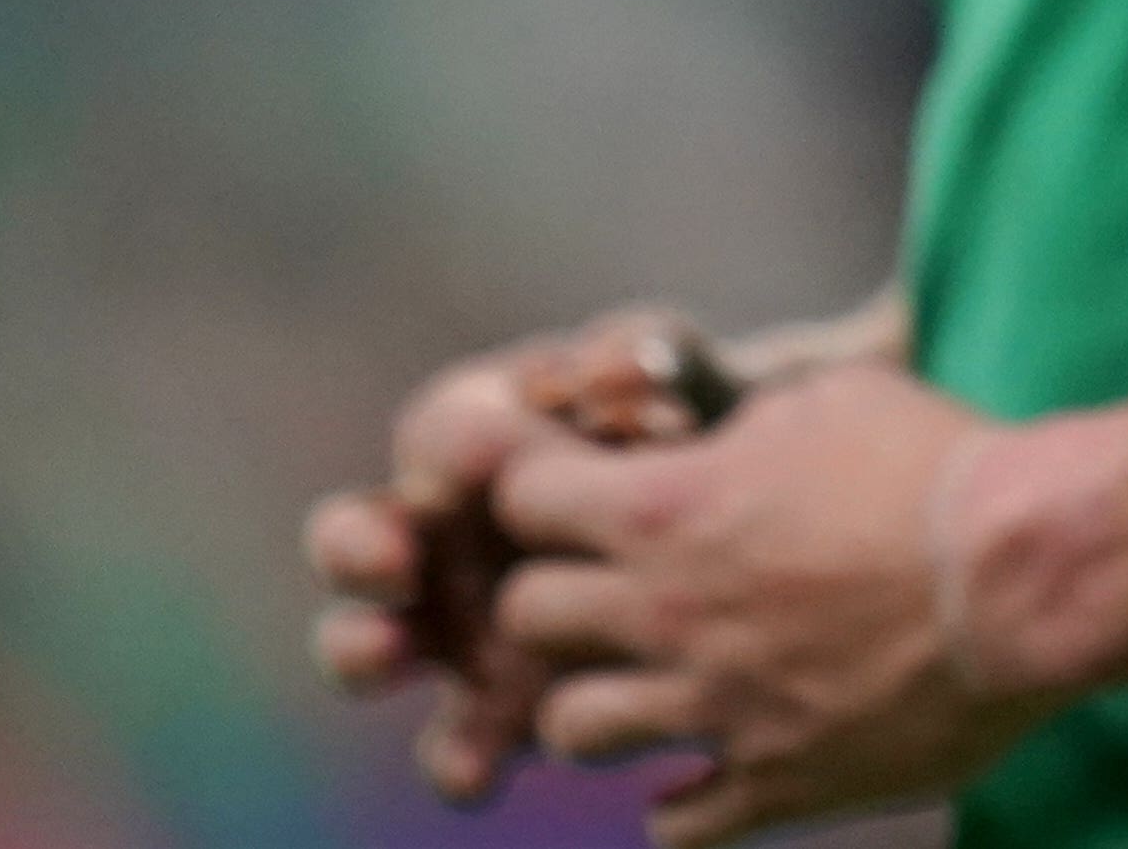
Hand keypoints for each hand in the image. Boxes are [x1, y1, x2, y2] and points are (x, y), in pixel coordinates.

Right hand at [307, 307, 731, 800]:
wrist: (770, 529)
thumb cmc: (718, 432)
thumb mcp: (701, 385)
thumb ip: (657, 357)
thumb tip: (612, 365)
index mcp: (491, 431)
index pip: (441, 432)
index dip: (451, 445)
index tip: (479, 456)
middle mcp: (449, 528)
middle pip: (358, 534)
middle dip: (357, 548)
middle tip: (392, 558)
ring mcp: (460, 622)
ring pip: (370, 641)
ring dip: (361, 647)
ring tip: (386, 649)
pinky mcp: (495, 708)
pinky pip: (453, 745)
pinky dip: (456, 760)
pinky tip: (479, 771)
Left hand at [485, 360, 1067, 847]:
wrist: (1028, 574)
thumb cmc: (936, 468)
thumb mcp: (826, 399)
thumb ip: (741, 425)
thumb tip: (713, 443)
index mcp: (671, 508)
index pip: (523, 499)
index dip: (541, 492)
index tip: (574, 496)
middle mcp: (669, 612)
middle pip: (526, 620)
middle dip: (552, 599)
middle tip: (604, 594)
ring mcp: (715, 707)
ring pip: (572, 730)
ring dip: (596, 705)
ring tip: (643, 690)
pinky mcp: (777, 781)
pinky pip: (677, 825)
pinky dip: (680, 803)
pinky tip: (710, 772)